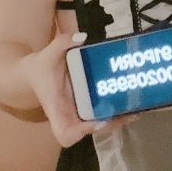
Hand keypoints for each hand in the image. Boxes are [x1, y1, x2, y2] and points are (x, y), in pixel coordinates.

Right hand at [23, 32, 132, 146]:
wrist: (34, 74)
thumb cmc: (41, 67)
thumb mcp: (48, 53)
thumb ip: (62, 43)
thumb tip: (81, 37)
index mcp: (57, 108)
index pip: (66, 133)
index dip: (82, 132)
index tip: (98, 120)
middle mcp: (68, 115)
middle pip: (89, 132)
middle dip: (110, 125)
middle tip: (130, 113)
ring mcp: (77, 113)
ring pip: (99, 125)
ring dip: (117, 120)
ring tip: (137, 108)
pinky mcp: (85, 106)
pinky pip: (100, 113)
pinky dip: (115, 111)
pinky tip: (130, 101)